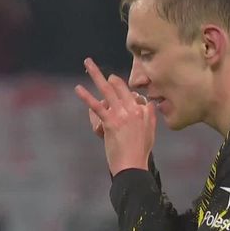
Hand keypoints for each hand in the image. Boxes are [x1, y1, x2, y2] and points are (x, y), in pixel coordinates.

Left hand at [75, 58, 155, 174]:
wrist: (132, 166)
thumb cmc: (140, 153)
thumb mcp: (151, 132)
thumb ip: (150, 115)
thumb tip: (148, 103)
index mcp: (144, 111)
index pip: (132, 94)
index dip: (123, 92)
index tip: (116, 92)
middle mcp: (134, 109)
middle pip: (120, 87)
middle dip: (108, 77)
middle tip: (96, 68)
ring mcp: (122, 114)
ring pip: (107, 90)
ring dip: (96, 74)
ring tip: (87, 63)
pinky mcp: (110, 122)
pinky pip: (97, 106)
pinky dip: (86, 96)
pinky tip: (78, 88)